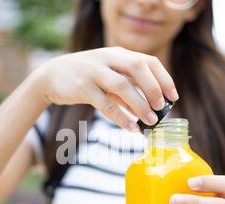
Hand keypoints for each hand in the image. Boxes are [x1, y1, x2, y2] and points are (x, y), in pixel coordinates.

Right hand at [33, 46, 178, 130]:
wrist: (51, 76)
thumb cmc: (86, 78)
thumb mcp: (108, 78)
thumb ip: (127, 91)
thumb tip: (148, 110)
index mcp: (118, 54)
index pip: (148, 61)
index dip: (164, 78)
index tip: (173, 97)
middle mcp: (108, 58)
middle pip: (138, 67)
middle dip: (154, 88)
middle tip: (162, 107)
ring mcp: (94, 71)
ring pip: (122, 86)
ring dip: (139, 105)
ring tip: (150, 121)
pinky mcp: (82, 87)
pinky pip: (105, 103)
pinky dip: (120, 117)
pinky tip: (131, 128)